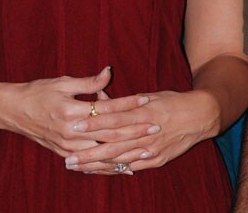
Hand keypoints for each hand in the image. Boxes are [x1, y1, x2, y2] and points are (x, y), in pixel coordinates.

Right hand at [0, 67, 151, 157]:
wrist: (14, 111)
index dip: (127, 103)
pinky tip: (126, 166)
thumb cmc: (37, 92)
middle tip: (156, 126)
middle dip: (135, 129)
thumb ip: (88, 82)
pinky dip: (110, 165)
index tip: (146, 99)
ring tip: (148, 150)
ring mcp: (69, 146)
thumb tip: (108, 73)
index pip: (106, 107)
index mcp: (71, 110)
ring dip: (127, 152)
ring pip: (104, 152)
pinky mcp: (66, 154)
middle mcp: (71, 131)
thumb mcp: (62, 82)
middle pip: (110, 132)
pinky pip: (92, 163)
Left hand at [64, 89, 219, 174]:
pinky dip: (115, 170)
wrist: (199, 116)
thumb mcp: (145, 95)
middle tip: (68, 157)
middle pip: (113, 143)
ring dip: (98, 164)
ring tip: (78, 167)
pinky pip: (132, 166)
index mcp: (141, 112)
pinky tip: (100, 171)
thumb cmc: (169, 101)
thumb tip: (98, 97)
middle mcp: (145, 132)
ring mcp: (152, 149)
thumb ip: (120, 101)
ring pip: (120, 158)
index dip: (93, 122)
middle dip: (89, 151)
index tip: (74, 125)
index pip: (113, 118)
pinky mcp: (157, 159)